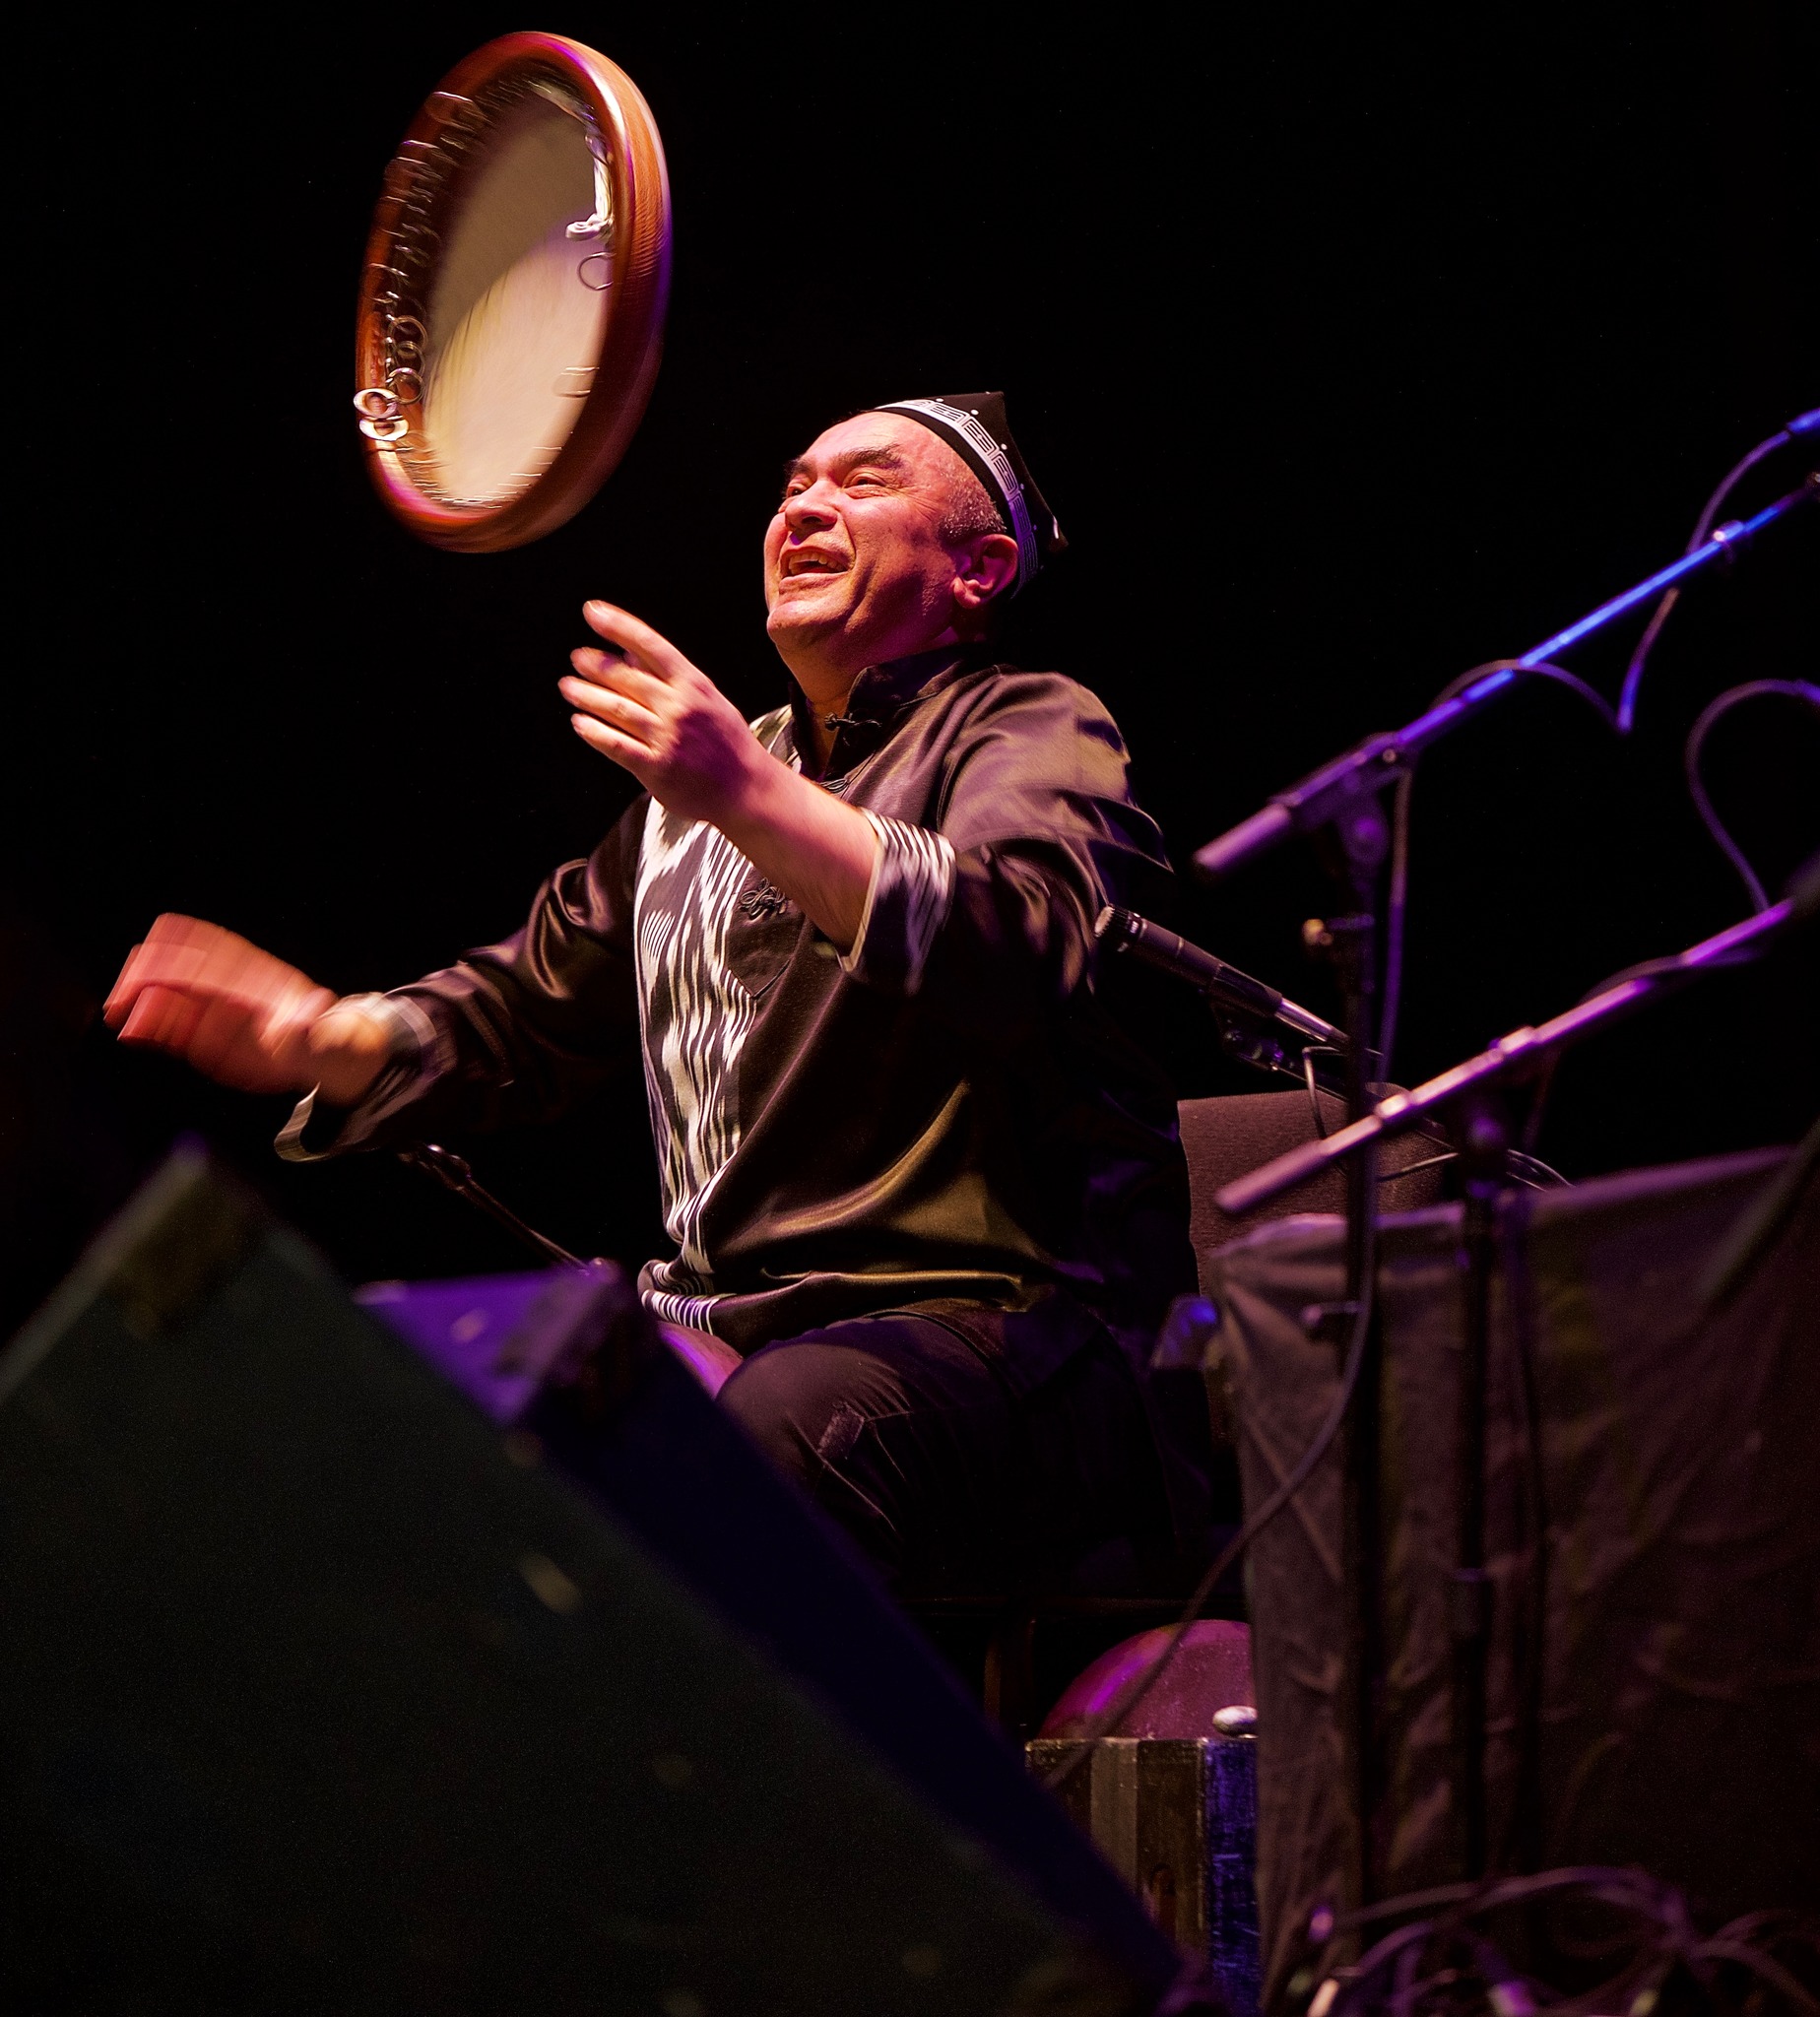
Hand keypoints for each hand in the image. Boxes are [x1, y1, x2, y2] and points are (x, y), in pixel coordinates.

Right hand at [104, 915, 390, 1103]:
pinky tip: (130, 1030)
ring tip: (117, 1011)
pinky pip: (173, 1026)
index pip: (210, 965)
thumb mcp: (328, 1034)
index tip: (150, 968)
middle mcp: (231, 989)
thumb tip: (312, 1015)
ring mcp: (216, 1009)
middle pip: (181, 969)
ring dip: (142, 999)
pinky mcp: (206, 1033)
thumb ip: (312, 1028)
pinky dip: (150, 1027)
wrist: (322, 1053)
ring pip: (171, 995)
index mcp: (258, 982)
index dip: (179, 965)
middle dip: (148, 976)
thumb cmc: (324, 1038)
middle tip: (122, 994)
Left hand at [560, 601, 765, 826]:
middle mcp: (680, 708)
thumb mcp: (708, 701)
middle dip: (596, 664)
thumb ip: (670, 679)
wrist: (749, 790)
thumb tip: (630, 654)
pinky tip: (579, 724)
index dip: (619, 626)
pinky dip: (594, 733)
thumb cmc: (728, 745)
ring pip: (617, 709)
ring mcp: (668, 738)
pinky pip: (617, 745)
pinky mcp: (657, 768)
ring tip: (568, 687)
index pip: (651, 645)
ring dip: (588, 696)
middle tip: (577, 657)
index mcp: (694, 685)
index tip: (593, 611)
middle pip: (627, 678)